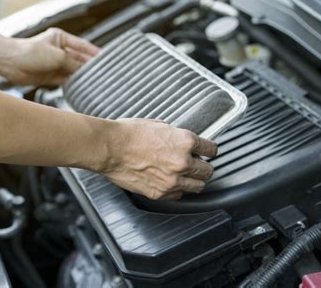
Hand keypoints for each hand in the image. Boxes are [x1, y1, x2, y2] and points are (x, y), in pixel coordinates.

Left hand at [6, 28, 99, 85]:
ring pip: (74, 71)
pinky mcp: (50, 76)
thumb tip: (86, 70)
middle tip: (105, 73)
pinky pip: (66, 80)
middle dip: (91, 66)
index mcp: (61, 39)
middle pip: (80, 60)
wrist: (10, 63)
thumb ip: (74, 63)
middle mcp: (59, 51)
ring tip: (97, 82)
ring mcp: (55, 64)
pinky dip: (74, 84)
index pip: (83, 46)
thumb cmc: (30, 52)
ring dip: (83, 76)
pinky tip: (83, 87)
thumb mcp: (57, 56)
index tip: (107, 58)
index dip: (95, 52)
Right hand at [103, 119, 217, 200]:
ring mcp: (172, 180)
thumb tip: (179, 139)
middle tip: (197, 164)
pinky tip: (170, 182)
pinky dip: (177, 190)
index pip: (211, 150)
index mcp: (185, 141)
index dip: (209, 150)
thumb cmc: (128, 134)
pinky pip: (178, 195)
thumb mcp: (157, 124)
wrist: (109, 148)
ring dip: (193, 180)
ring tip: (185, 176)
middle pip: (208, 171)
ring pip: (197, 186)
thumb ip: (174, 134)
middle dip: (203, 167)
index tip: (208, 152)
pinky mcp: (160, 193)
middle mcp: (182, 162)